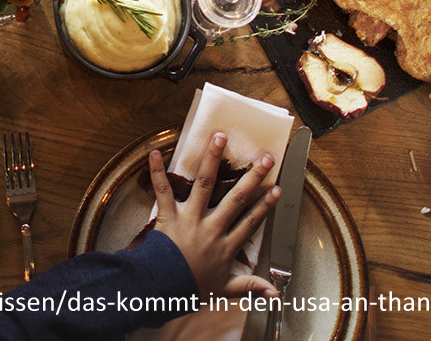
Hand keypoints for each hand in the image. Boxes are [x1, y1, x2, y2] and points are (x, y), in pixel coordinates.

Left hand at [149, 132, 280, 299]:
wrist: (163, 290)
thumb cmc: (191, 288)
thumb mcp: (224, 290)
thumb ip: (249, 287)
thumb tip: (274, 294)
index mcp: (225, 246)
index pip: (250, 222)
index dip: (264, 205)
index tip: (276, 189)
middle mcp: (211, 228)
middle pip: (235, 199)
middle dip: (252, 177)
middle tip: (265, 158)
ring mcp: (190, 220)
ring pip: (205, 185)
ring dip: (212, 159)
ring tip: (219, 137)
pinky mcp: (168, 216)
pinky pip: (163, 191)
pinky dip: (157, 172)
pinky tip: (153, 154)